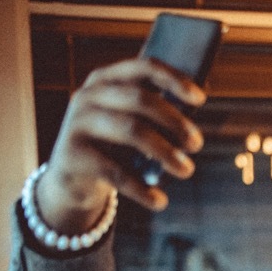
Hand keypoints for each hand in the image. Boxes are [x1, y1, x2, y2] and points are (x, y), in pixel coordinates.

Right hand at [35, 58, 205, 232]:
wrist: (71, 179)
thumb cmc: (112, 147)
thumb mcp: (129, 125)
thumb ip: (154, 116)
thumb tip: (193, 115)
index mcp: (105, 80)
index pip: (143, 68)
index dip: (173, 80)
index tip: (200, 99)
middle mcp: (88, 96)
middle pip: (140, 99)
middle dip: (175, 121)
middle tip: (196, 144)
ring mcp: (78, 124)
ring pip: (132, 130)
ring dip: (165, 152)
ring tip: (186, 170)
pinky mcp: (73, 155)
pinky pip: (115, 171)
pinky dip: (142, 189)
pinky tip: (159, 201)